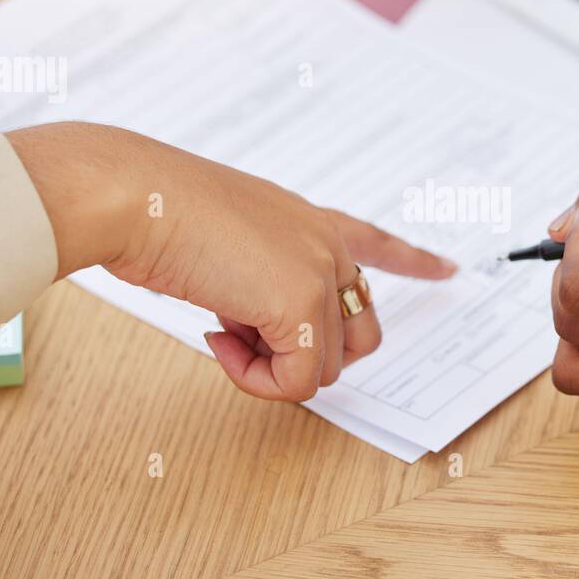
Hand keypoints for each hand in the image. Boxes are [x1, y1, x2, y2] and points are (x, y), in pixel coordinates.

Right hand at [7, 124, 456, 403]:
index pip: (375, 241)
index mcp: (306, 220)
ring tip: (217, 323)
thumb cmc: (152, 212)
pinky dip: (256, 380)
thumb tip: (256, 331)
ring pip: (325, 367)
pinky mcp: (302, 304)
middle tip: (237, 332)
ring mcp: (320, 272)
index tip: (446, 269)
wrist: (132, 196)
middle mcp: (325, 243)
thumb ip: (254, 280)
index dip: (412, 260)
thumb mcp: (219, 243)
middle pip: (354, 337)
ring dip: (267, 365)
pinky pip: (298, 382)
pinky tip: (216, 336)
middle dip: (302, 353)